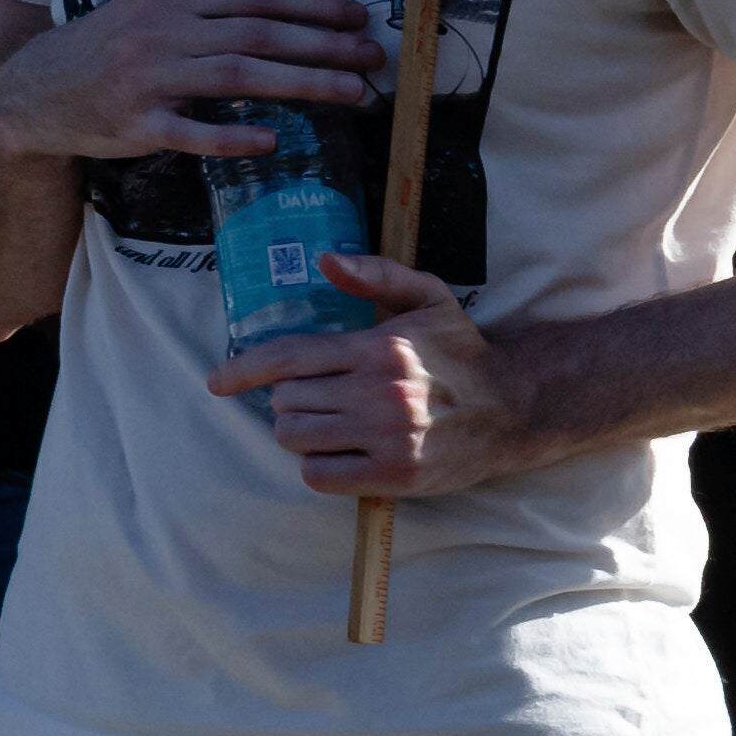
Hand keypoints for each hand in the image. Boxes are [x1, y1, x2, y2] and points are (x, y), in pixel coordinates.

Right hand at [5, 0, 378, 173]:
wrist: (38, 89)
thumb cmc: (116, 46)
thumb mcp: (166, 11)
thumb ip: (234, 0)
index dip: (311, 6)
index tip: (358, 17)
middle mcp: (159, 33)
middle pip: (256, 36)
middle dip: (323, 45)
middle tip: (372, 57)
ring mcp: (146, 79)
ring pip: (237, 77)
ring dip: (302, 85)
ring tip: (353, 92)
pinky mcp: (137, 124)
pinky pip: (193, 132)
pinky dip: (234, 136)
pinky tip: (274, 139)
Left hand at [207, 255, 536, 496]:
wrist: (516, 409)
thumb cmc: (463, 354)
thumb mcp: (431, 299)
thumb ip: (379, 274)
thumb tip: (325, 261)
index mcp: (378, 348)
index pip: (289, 358)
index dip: (244, 370)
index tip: (218, 382)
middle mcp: (379, 393)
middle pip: (286, 402)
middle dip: (294, 400)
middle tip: (324, 399)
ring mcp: (387, 437)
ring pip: (295, 438)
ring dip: (304, 433)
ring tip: (332, 426)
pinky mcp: (396, 474)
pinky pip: (319, 474)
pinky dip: (321, 466)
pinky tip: (344, 454)